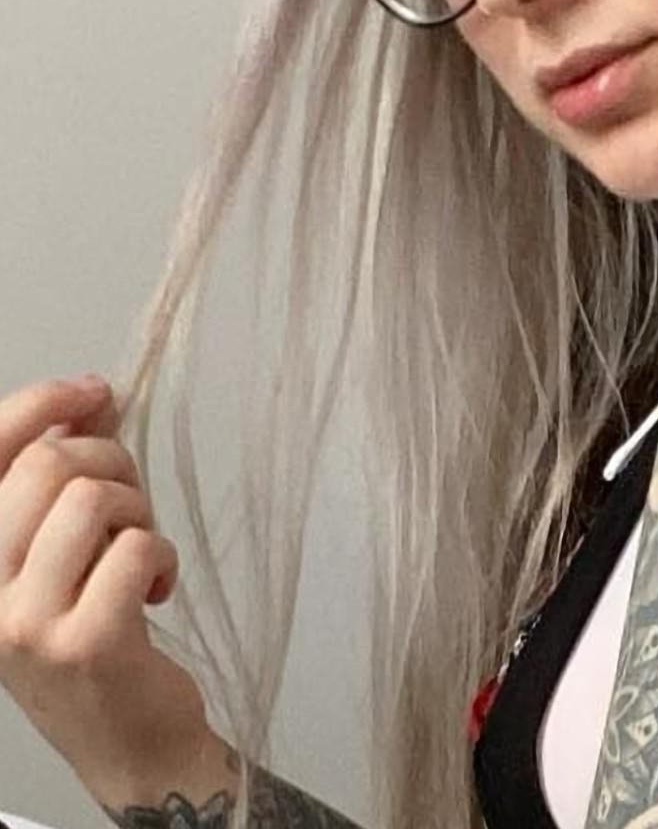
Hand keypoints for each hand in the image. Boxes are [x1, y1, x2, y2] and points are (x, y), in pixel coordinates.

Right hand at [0, 376, 216, 803]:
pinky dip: (161, 555)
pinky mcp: (84, 642)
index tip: (92, 390)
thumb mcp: (71, 544)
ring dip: (137, 510)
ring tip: (138, 549)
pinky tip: (154, 588)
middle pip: (50, 464)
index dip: (39, 402)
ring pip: (93, 497)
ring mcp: (26, 622)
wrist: (127, 738)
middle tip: (129, 506)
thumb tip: (90, 394)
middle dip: (111, 463)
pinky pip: (135, 547)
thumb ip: (74, 467)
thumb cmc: (100, 631)